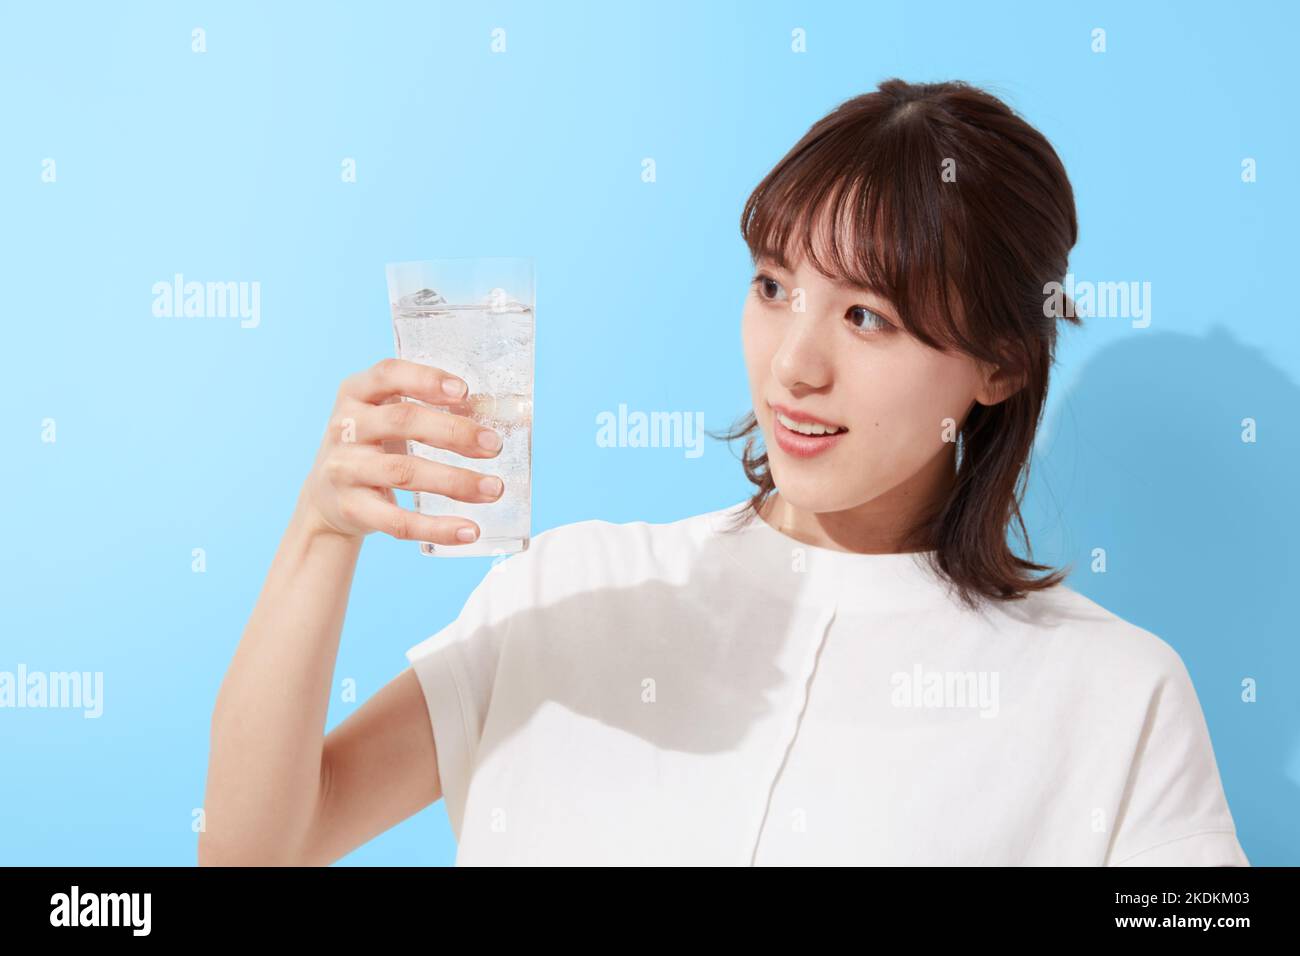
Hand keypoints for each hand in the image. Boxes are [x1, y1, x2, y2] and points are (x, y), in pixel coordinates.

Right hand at [297, 358, 504, 544]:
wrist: (327, 497)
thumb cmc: (374, 446)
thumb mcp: (388, 418)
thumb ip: (430, 410)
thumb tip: (499, 415)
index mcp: (356, 393)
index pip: (389, 374)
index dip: (426, 380)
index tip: (465, 391)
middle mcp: (345, 426)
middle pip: (403, 421)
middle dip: (454, 432)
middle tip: (494, 445)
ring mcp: (344, 468)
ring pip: (404, 472)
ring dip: (455, 481)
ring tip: (493, 489)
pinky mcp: (352, 508)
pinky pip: (397, 521)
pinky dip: (437, 528)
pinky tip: (468, 530)